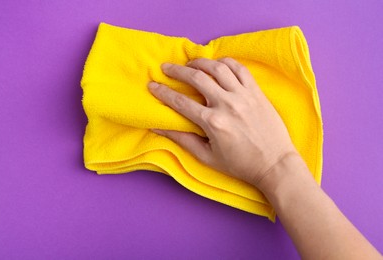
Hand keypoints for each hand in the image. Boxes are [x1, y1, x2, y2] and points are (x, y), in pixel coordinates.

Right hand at [148, 58, 297, 188]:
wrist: (274, 164)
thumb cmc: (240, 164)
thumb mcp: (207, 157)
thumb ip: (183, 139)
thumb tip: (159, 127)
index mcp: (213, 122)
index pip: (181, 102)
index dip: (163, 92)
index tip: (152, 85)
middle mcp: (227, 104)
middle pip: (197, 78)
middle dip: (177, 70)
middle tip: (166, 67)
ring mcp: (243, 95)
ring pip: (218, 68)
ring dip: (200, 61)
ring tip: (190, 62)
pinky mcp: (256, 92)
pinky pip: (240, 69)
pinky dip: (226, 62)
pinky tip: (217, 63)